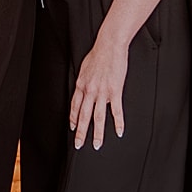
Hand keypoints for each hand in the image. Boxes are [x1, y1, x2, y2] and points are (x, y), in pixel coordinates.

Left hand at [69, 30, 130, 150]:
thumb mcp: (84, 68)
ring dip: (97, 133)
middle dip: (80, 132)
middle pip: (83, 116)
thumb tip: (82, 88)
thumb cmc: (98, 55)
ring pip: (98, 117)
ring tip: (97, 144)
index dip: (73, 119)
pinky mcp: (115, 91)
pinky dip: (118, 123)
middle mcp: (89, 91)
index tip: (73, 128)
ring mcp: (102, 92)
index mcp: (81, 85)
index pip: (74, 107)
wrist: (109, 46)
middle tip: (79, 145)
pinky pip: (116, 111)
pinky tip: (119, 131)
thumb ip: (83, 81)